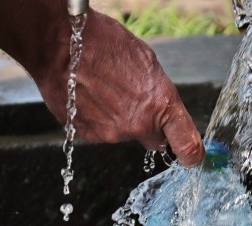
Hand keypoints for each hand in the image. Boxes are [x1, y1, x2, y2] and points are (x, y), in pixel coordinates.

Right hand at [35, 10, 204, 166]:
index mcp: (161, 104)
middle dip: (150, 128)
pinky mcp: (87, 135)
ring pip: (124, 133)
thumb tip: (163, 110)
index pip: (187, 145)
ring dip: (119, 118)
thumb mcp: (146, 62)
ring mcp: (111, 133)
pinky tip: (89, 96)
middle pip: (154, 140)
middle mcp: (138, 124)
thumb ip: (158, 94)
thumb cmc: (104, 43)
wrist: (59, 42)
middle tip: (135, 103)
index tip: (192, 156)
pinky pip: (100, 131)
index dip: (192, 154)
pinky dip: (97, 118)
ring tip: (103, 89)